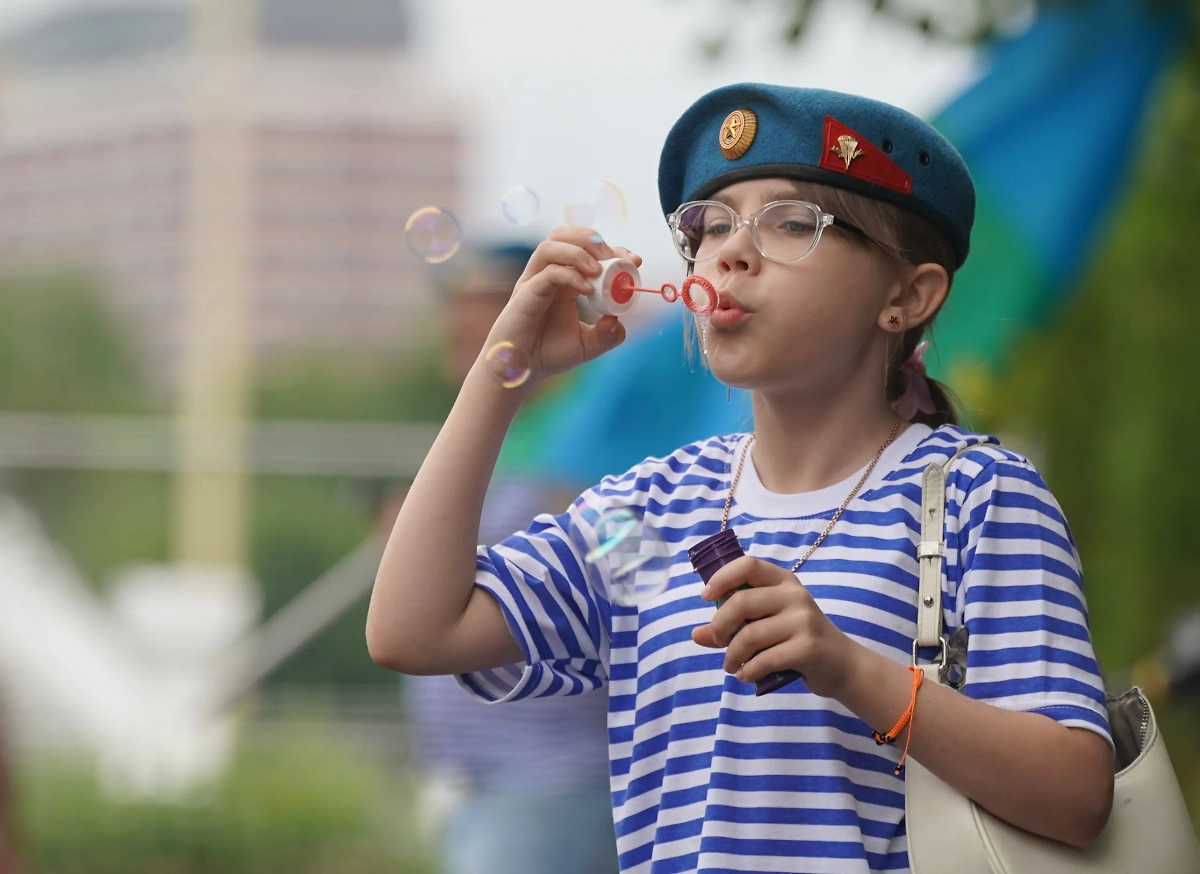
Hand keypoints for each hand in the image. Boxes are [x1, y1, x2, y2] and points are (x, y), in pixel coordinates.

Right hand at [485, 226, 640, 385]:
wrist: (521, 370)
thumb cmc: (547, 355)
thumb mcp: (587, 346)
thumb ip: (607, 335)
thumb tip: (618, 321)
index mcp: (563, 281)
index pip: (586, 250)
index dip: (612, 249)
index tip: (634, 260)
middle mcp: (547, 275)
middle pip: (564, 235)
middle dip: (591, 239)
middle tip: (613, 257)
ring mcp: (534, 281)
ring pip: (551, 245)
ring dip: (579, 252)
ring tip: (598, 270)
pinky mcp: (525, 293)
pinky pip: (548, 273)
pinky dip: (570, 275)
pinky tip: (587, 290)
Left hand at [690, 555, 855, 698]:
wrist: (842, 664)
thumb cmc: (797, 639)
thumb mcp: (768, 624)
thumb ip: (732, 626)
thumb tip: (695, 634)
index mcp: (783, 581)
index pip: (748, 565)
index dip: (722, 578)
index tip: (706, 597)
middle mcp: (794, 595)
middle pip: (741, 602)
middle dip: (719, 626)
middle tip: (718, 642)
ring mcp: (803, 620)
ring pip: (750, 635)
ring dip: (731, 655)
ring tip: (731, 666)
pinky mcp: (808, 647)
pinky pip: (765, 659)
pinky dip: (748, 671)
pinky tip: (745, 676)